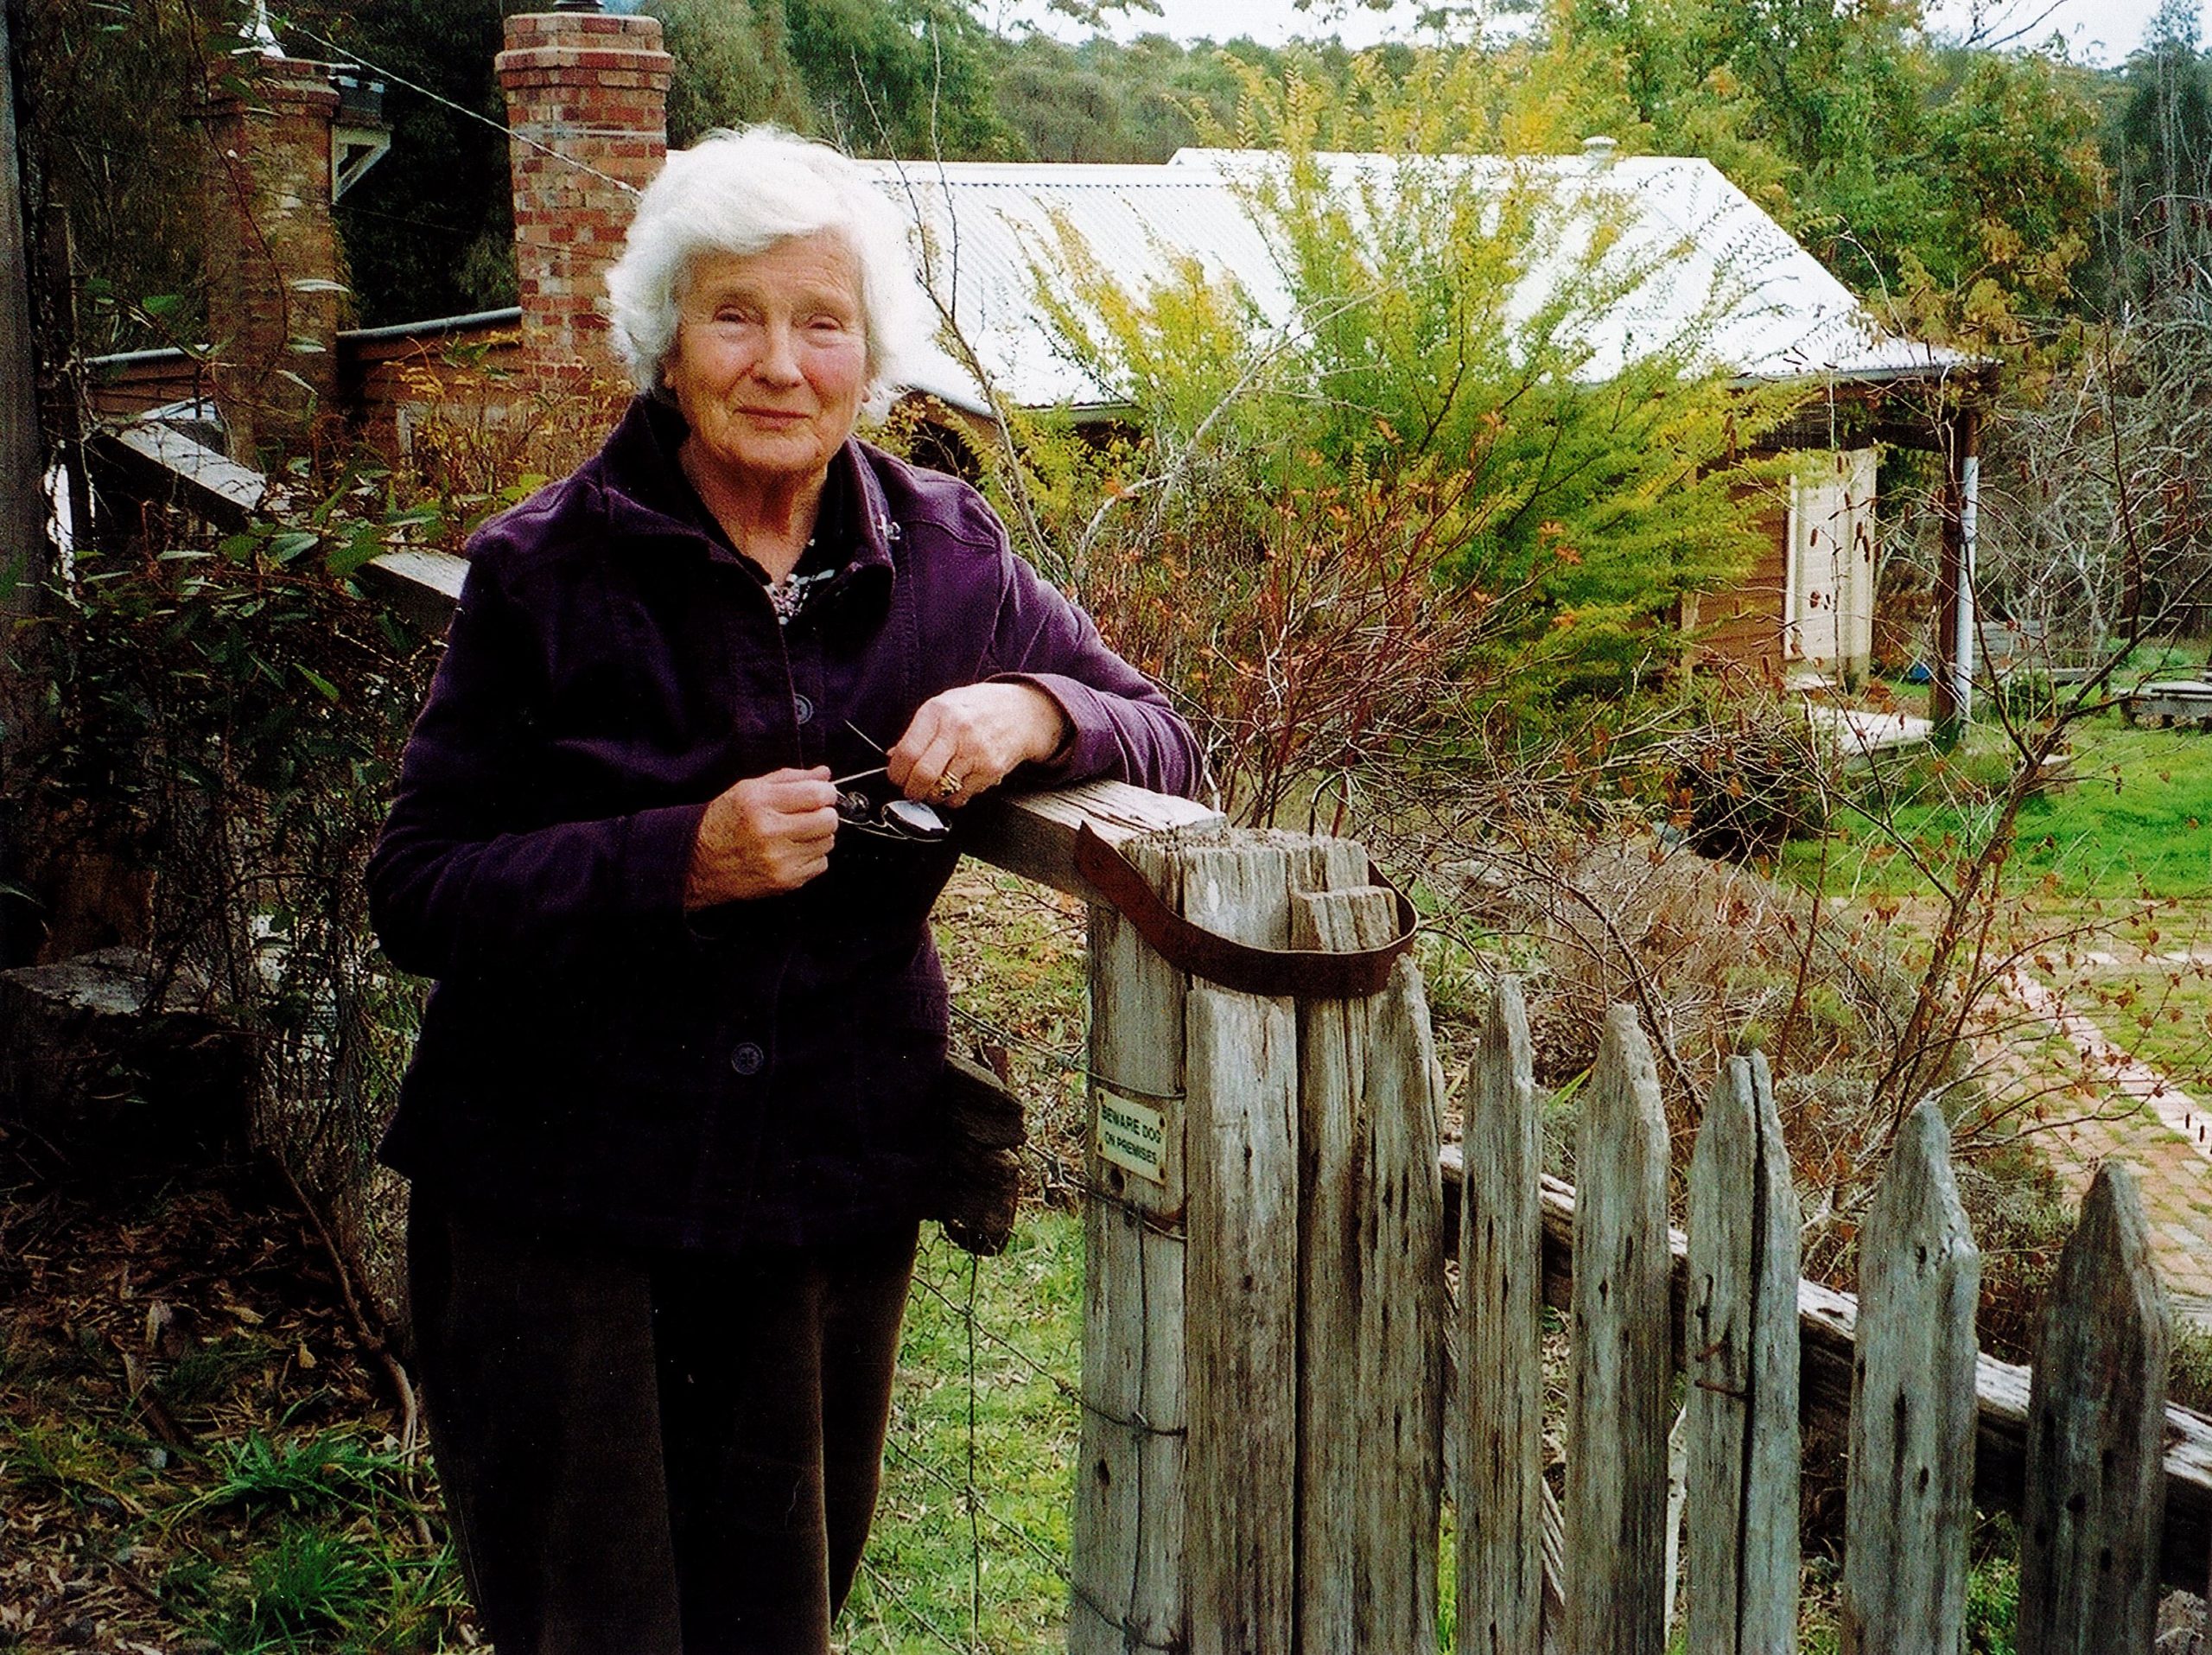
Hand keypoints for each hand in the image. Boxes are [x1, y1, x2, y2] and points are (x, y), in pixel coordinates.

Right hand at [684, 767, 838, 907]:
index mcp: (760, 803)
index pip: (817, 794)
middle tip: (810, 814)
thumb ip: (790, 778)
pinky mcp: (784, 881)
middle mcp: (770, 832)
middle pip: (828, 820)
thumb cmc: (724, 822)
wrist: (699, 862)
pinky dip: (811, 857)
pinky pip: (821, 864)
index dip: (826, 792)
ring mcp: (779, 860)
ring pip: (827, 843)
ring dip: (818, 836)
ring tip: (794, 835)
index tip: (822, 794)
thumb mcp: (749, 789)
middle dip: (824, 814)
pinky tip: (791, 852)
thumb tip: (824, 774)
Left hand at [887, 684, 1069, 807]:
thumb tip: (893, 758)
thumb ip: (918, 732)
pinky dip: (952, 797)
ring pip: (941, 791)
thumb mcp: (943, 706)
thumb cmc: (978, 708)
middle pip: (923, 775)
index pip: (907, 752)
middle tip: (911, 790)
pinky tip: (956, 783)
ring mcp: (976, 752)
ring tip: (934, 786)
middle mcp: (957, 731)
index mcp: (938, 712)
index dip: (896, 773)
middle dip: (911, 791)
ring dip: (932, 796)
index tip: (897, 777)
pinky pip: (961, 796)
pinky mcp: (991, 770)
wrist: (1021, 712)